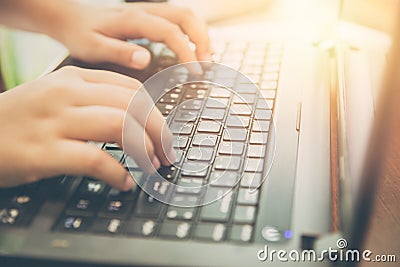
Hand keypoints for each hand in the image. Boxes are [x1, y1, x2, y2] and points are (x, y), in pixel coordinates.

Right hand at [0, 66, 173, 189]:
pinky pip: (95, 159)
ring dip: (145, 150)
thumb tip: (135, 120)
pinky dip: (117, 173)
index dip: (156, 113)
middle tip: (167, 152)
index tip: (164, 132)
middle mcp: (67, 94)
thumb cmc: (20, 120)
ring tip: (151, 166)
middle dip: (159, 132)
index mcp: (74, 78)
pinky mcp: (44, 151)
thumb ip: (92, 101)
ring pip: (120, 126)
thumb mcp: (56, 97)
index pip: (131, 90)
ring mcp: (55, 121)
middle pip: (133, 106)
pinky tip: (124, 182)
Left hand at [52, 2, 211, 69]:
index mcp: (133, 20)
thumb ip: (119, 52)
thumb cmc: (81, 34)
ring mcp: (149, 11)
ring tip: (206, 58)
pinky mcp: (149, 16)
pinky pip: (178, 19)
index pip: (170, 32)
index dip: (186, 51)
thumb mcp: (93, 47)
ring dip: (200, 34)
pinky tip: (195, 48)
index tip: (194, 71)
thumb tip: (146, 59)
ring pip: (185, 14)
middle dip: (202, 40)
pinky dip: (192, 32)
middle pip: (186, 16)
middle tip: (206, 65)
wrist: (70, 17)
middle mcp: (145, 11)